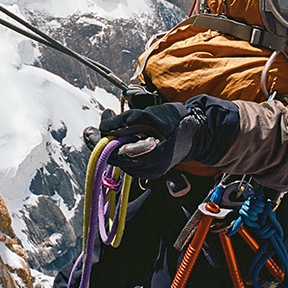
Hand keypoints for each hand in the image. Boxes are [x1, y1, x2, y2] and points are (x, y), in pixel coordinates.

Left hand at [98, 96, 240, 179]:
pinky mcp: (149, 169)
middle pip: (115, 158)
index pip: (116, 153)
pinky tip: (124, 132)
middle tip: (103, 118)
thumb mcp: (150, 115)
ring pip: (120, 159)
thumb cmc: (177, 121)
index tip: (89, 130)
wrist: (198, 131)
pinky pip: (128, 159)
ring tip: (112, 119)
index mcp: (151, 157)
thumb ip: (126, 122)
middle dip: (105, 138)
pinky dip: (122, 145)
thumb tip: (104, 126)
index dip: (100, 141)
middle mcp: (149, 169)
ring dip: (113, 140)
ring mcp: (149, 171)